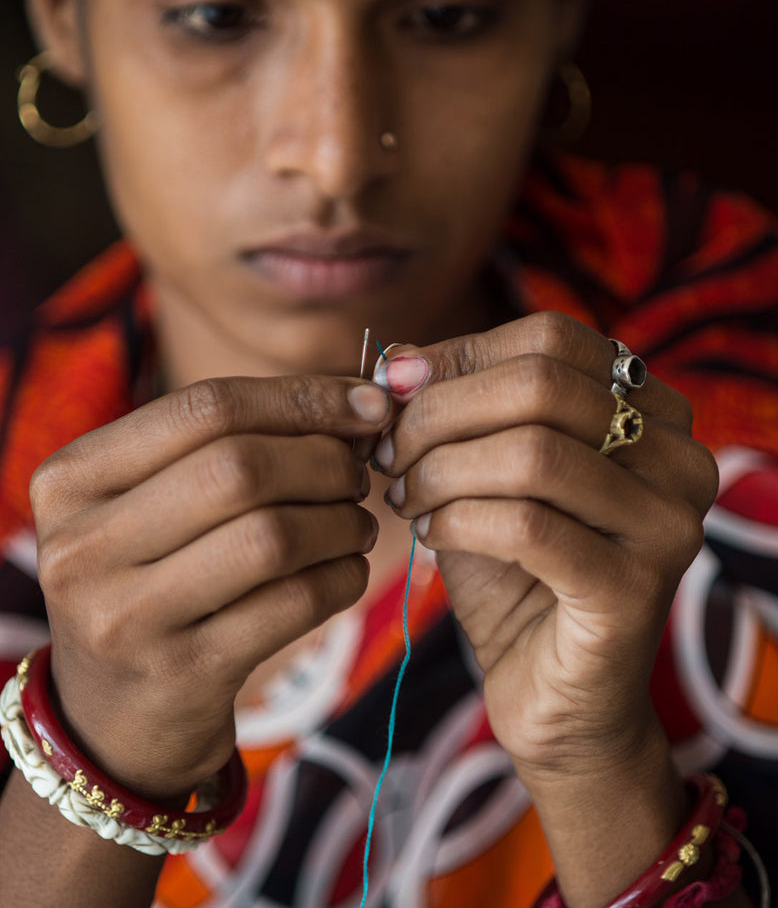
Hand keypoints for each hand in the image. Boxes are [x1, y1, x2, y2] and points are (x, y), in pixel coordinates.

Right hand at [30, 375, 392, 800]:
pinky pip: (293, 604)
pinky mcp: (181, 673)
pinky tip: (346, 570)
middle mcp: (83, 545)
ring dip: (341, 522)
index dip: (303, 398)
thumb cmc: (155, 578)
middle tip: (358, 476)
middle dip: (327, 463)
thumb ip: (236, 443)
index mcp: (73, 478)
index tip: (368, 405)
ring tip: (356, 525)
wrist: (113, 714)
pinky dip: (341, 577)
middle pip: (241, 468)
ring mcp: (125, 616)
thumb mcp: (158, 502)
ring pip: (272, 536)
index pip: (207, 407)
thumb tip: (360, 403)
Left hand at [372, 311, 718, 778]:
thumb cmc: (515, 571)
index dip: (460, 357)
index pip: (552, 339)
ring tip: (405, 498)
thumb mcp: (480, 473)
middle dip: (441, 414)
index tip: (395, 393)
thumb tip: (398, 361)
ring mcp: (670, 525)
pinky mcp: (638, 590)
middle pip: (543, 385)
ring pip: (534, 454)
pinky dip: (458, 521)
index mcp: (654, 412)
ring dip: (443, 470)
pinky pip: (528, 525)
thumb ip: (454, 413)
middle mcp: (681, 458)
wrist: (553, 693)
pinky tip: (429, 535)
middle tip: (390, 454)